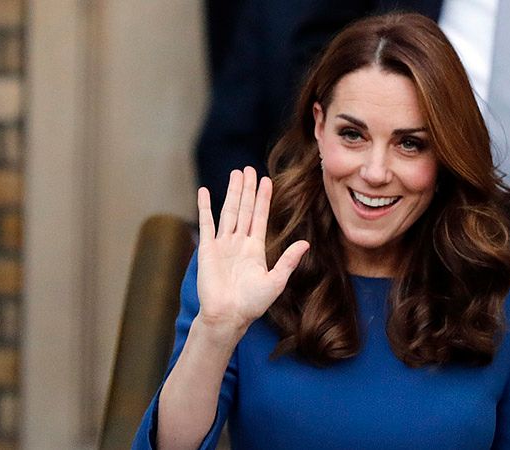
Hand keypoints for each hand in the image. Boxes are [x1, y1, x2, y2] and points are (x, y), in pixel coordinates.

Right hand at [195, 167, 309, 336]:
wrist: (227, 316)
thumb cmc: (252, 304)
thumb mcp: (275, 281)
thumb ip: (288, 260)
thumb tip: (305, 243)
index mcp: (255, 249)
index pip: (260, 217)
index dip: (263, 199)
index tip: (266, 181)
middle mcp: (238, 243)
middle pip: (244, 209)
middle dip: (247, 189)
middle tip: (249, 169)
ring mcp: (222, 245)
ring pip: (228, 211)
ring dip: (232, 193)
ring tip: (235, 173)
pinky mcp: (207, 249)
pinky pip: (206, 224)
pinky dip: (204, 207)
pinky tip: (204, 191)